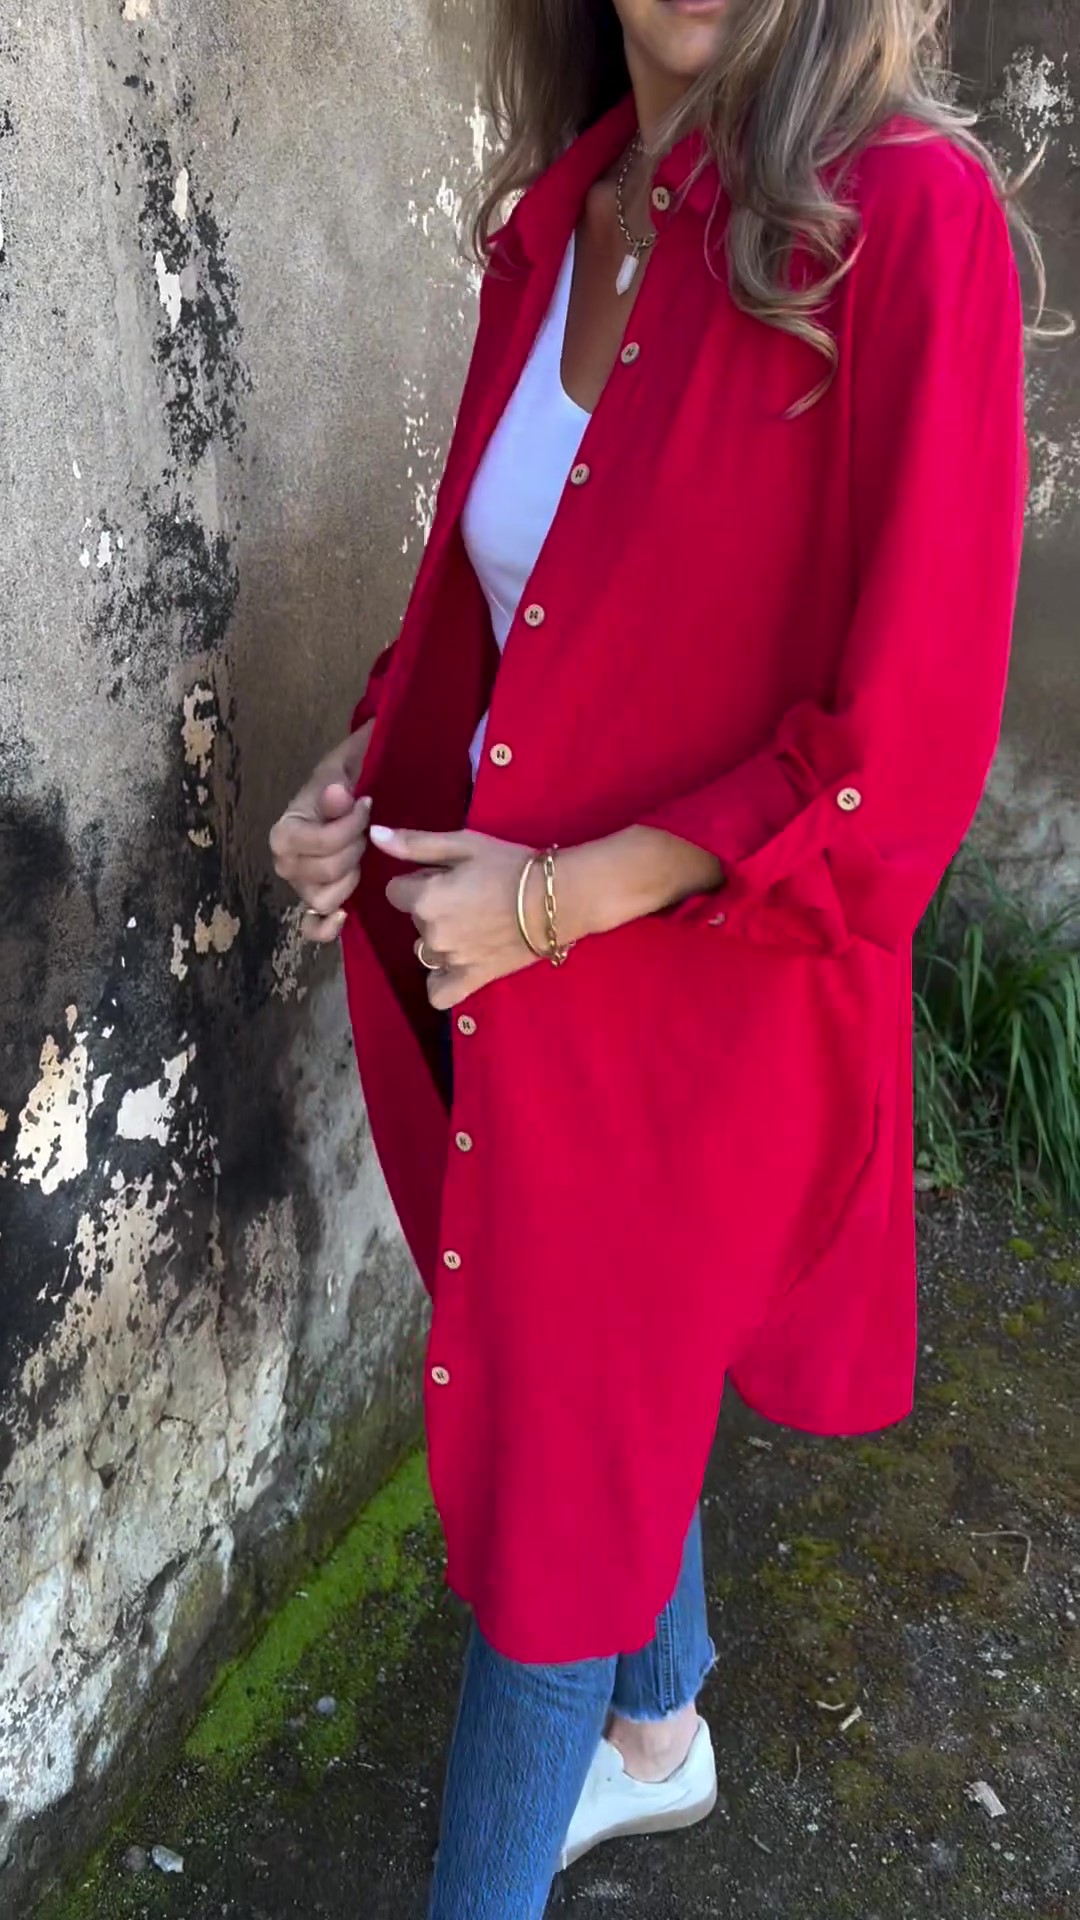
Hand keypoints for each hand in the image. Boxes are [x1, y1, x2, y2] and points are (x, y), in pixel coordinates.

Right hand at [269, 723, 372, 943]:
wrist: (352, 794)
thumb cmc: (344, 781)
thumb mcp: (342, 769)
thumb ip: (337, 782)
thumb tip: (337, 793)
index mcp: (284, 832)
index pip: (320, 842)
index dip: (350, 827)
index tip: (367, 804)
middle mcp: (285, 863)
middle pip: (324, 872)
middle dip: (354, 852)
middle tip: (367, 833)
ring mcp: (301, 886)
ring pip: (323, 900)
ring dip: (349, 880)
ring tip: (361, 859)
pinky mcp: (317, 904)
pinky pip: (313, 928)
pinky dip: (326, 927)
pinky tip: (345, 915)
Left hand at [371, 825, 539, 1008]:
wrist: (556, 899)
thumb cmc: (510, 865)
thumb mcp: (463, 844)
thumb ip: (415, 844)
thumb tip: (375, 836)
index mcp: (424, 899)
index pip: (396, 891)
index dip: (419, 880)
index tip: (446, 876)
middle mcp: (431, 933)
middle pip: (414, 919)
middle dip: (432, 907)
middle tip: (468, 896)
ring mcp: (450, 961)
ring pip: (425, 951)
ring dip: (439, 939)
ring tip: (472, 925)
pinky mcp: (472, 979)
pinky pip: (439, 994)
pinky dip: (439, 982)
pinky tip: (453, 966)